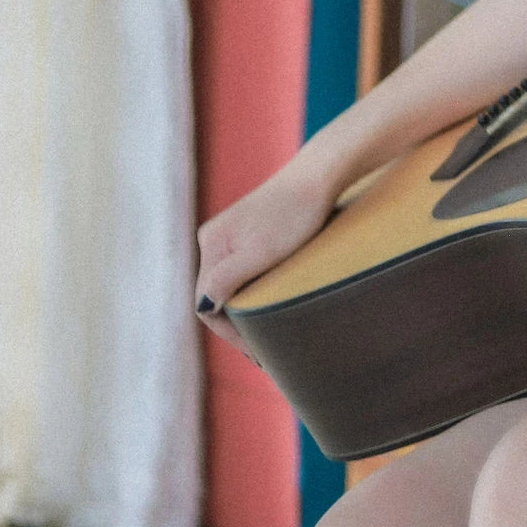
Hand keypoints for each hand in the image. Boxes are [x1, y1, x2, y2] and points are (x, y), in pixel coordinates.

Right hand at [195, 160, 336, 344]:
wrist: (323, 174)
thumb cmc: (296, 214)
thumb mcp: (261, 251)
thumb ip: (228, 278)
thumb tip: (203, 307)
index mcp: (212, 244)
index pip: (207, 304)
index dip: (230, 333)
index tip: (256, 352)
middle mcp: (215, 238)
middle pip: (217, 295)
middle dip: (237, 325)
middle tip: (263, 353)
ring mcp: (233, 233)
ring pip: (232, 284)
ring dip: (247, 310)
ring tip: (269, 335)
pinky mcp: (253, 231)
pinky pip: (246, 270)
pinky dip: (256, 292)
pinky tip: (273, 304)